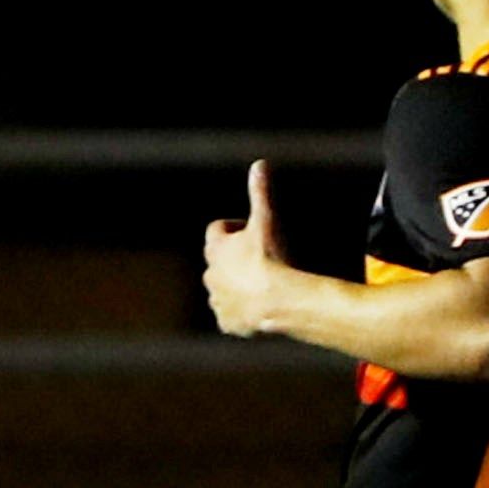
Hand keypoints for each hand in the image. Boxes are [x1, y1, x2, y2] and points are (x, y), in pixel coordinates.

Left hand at [201, 159, 285, 336]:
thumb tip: (259, 164)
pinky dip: (242, 312)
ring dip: (237, 286)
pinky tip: (260, 308)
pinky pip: (231, 316)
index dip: (234, 228)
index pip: (217, 231)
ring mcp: (217, 301)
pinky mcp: (227, 323)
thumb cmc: (272, 258)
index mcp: (215, 249)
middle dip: (235, 259)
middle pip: (219, 262)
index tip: (251, 230)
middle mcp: (210, 275)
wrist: (278, 301)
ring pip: (223, 290)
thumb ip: (260, 192)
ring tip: (262, 285)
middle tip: (261, 259)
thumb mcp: (266, 221)